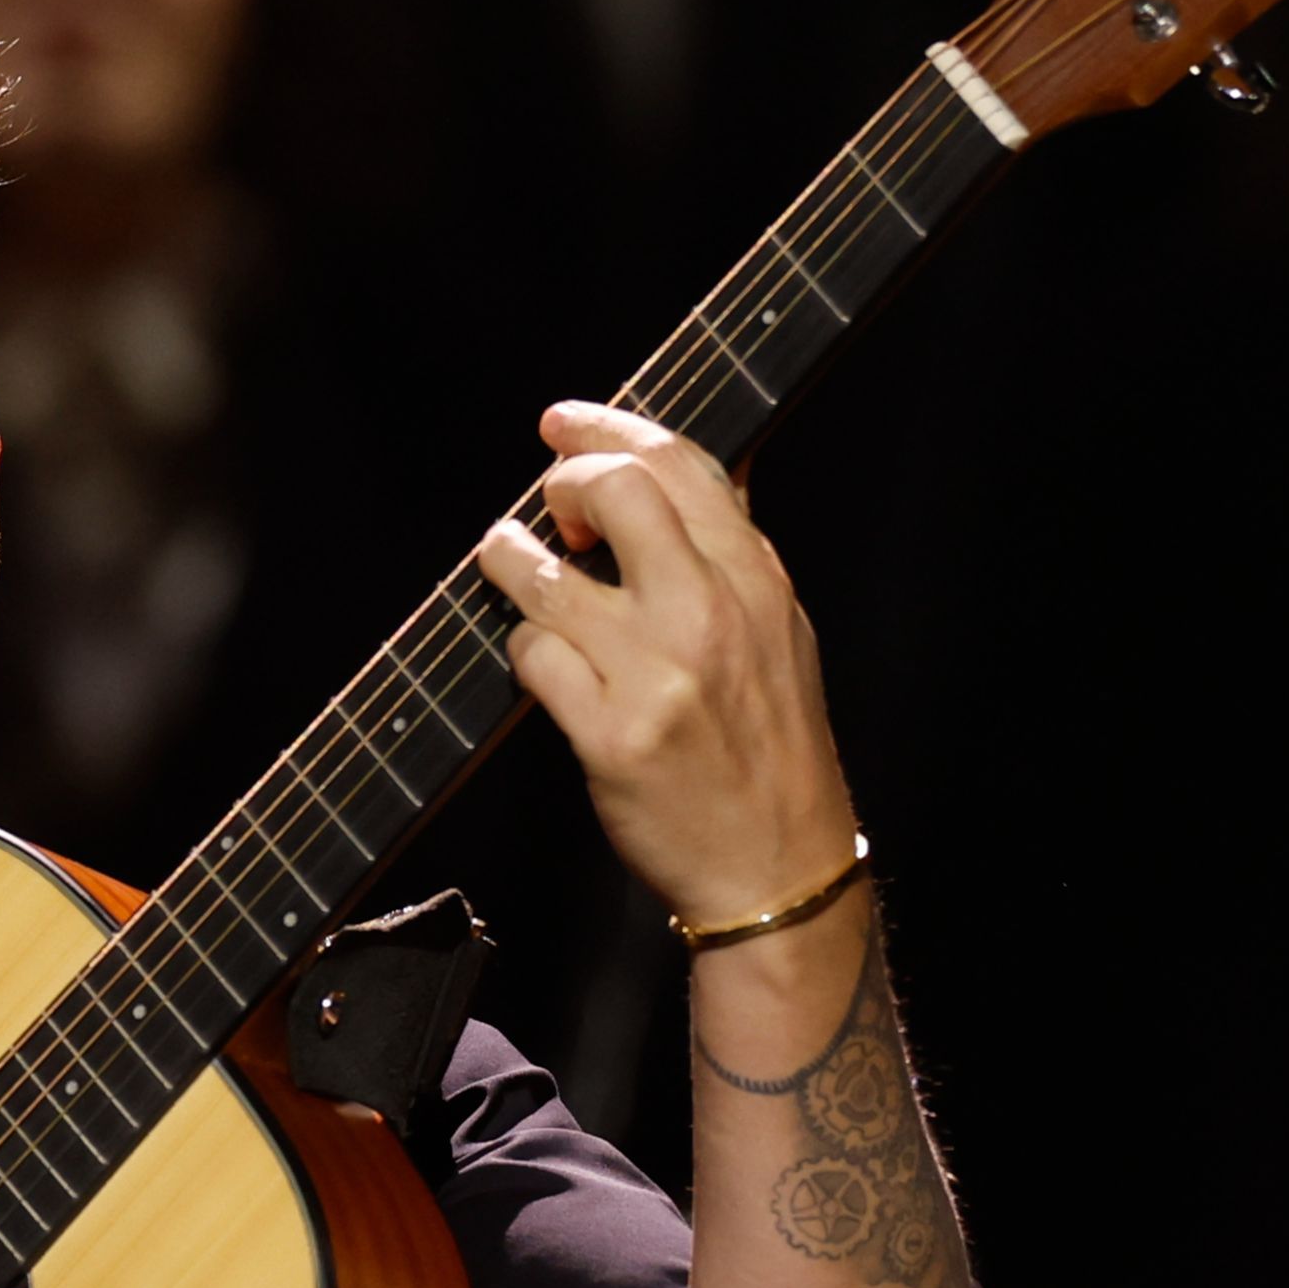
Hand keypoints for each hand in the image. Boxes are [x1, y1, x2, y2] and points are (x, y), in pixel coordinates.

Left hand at [480, 404, 863, 931]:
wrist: (778, 863)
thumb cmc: (769, 745)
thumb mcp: (777, 630)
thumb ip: (728, 553)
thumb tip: (686, 472)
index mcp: (755, 578)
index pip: (676, 464)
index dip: (605, 428)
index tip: (560, 424)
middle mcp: (709, 613)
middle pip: (610, 491)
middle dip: (558, 486)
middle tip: (548, 512)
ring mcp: (657, 673)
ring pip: (545, 574)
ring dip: (510, 561)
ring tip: (512, 568)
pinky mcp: (610, 734)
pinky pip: (530, 657)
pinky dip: (522, 654)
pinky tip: (541, 664)